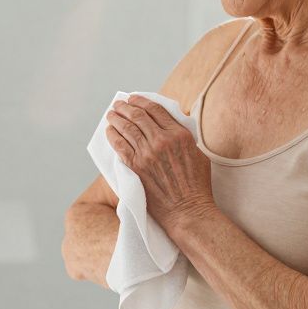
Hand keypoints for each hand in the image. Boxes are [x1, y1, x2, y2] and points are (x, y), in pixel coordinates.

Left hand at [105, 95, 215, 235]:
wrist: (188, 211)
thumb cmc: (197, 186)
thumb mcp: (198, 154)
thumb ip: (183, 138)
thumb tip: (171, 127)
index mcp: (179, 135)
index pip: (156, 110)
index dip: (142, 101)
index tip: (134, 98)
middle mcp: (162, 140)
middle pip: (138, 116)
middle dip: (125, 107)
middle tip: (118, 104)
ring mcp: (147, 154)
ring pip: (127, 128)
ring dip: (116, 118)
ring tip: (111, 114)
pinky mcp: (136, 167)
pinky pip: (120, 146)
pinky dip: (113, 136)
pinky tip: (109, 131)